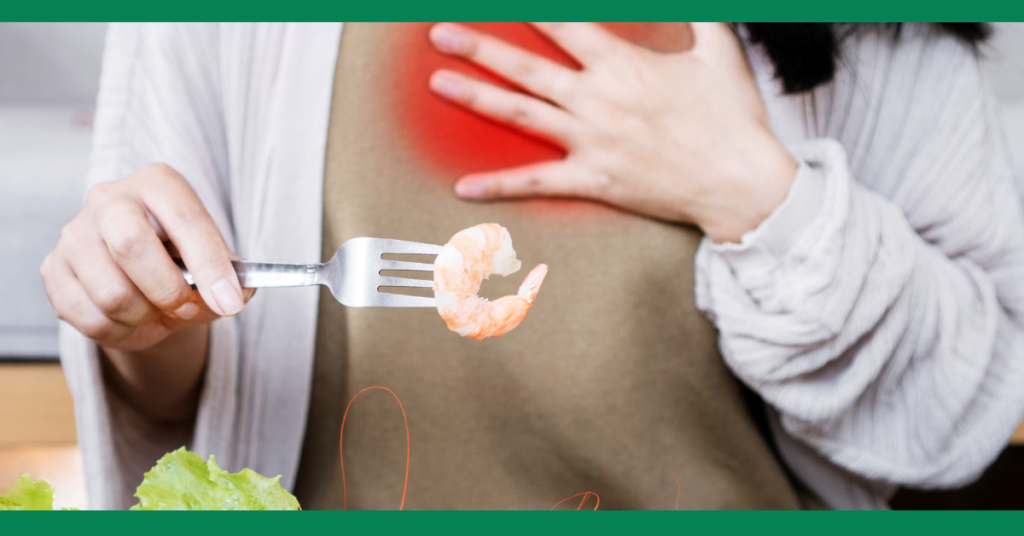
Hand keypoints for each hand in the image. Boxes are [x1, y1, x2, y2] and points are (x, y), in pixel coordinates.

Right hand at [41, 163, 253, 353]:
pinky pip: (90, 317)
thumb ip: (230, 278)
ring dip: (145, 315)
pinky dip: (120, 330)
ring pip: (111, 292)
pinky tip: (130, 317)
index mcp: (157, 183)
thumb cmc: (182, 263)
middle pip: (131, 245)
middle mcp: (109, 198)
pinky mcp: (53, 270)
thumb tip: (236, 295)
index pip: (185, 219)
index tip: (228, 301)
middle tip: (186, 306)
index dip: (209, 265)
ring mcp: (74, 234)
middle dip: (167, 290)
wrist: (140, 279)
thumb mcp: (215, 265)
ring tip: (157, 310)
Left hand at [428, 23, 797, 242]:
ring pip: (521, 115)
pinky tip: (463, 187)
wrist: (740, 182)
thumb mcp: (720, 50)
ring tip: (439, 83)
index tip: (503, 0)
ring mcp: (590, 140)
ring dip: (476, 97)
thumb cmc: (732, 119)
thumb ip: (697, 13)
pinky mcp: (592, 179)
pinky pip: (536, 182)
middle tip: (440, 33)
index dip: (533, 7)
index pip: (565, 22)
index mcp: (623, 64)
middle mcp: (596, 99)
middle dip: (479, 46)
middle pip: (525, 66)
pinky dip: (499, 185)